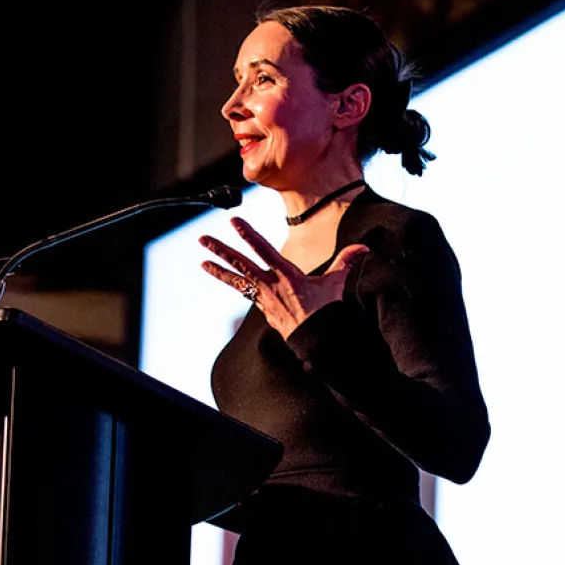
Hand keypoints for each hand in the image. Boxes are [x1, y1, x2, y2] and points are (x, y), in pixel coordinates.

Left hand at [199, 217, 368, 338]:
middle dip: (221, 250)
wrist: (319, 342)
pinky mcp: (265, 311)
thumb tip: (362, 248)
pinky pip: (245, 294)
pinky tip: (227, 279)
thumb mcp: (337, 284)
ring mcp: (265, 300)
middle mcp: (271, 286)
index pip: (263, 250)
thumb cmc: (327, 312)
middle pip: (241, 264)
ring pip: (237, 281)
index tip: (234, 222)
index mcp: (287, 276)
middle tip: (203, 239)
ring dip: (219, 270)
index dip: (248, 234)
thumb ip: (346, 262)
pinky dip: (235, 285)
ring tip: (202, 261)